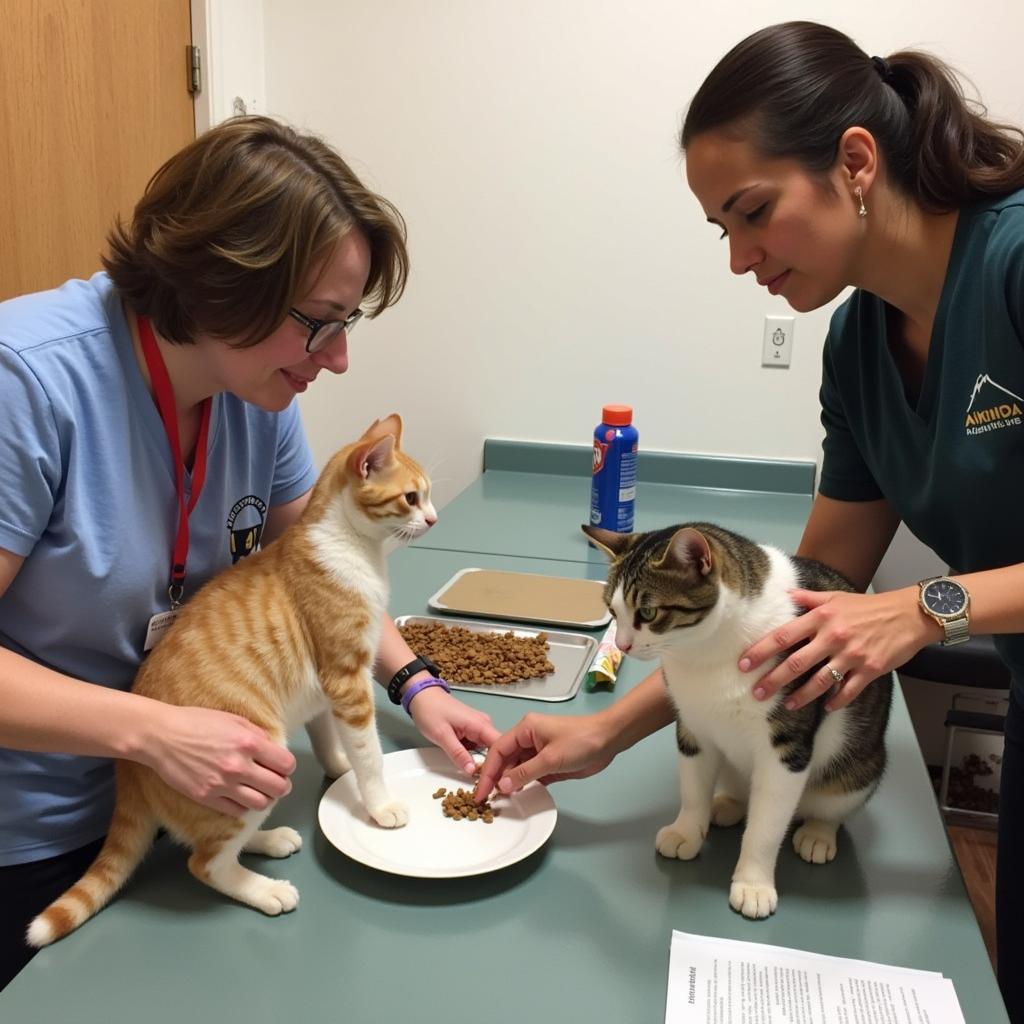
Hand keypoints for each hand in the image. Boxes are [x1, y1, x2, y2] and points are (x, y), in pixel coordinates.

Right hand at [140, 705, 295, 815]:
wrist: (162, 736)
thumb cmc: (197, 722)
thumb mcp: (234, 719)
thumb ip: (257, 734)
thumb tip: (273, 749)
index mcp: (249, 743)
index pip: (286, 764)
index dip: (287, 766)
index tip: (282, 766)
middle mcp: (239, 766)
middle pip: (278, 788)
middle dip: (282, 785)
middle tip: (277, 782)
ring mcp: (223, 784)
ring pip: (261, 804)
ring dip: (265, 798)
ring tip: (260, 791)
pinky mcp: (207, 798)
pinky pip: (237, 811)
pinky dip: (244, 806)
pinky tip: (241, 796)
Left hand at [406, 685, 499, 775]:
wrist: (422, 695)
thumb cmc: (431, 712)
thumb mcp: (442, 735)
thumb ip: (458, 753)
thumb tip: (472, 772)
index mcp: (481, 724)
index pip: (500, 746)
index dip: (502, 765)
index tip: (498, 782)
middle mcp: (484, 724)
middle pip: (497, 749)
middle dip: (495, 767)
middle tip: (491, 787)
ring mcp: (479, 726)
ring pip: (489, 749)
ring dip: (487, 764)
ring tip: (485, 782)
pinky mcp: (472, 729)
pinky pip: (480, 746)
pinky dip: (478, 757)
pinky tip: (476, 770)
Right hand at [473, 711, 615, 801]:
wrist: (609, 739)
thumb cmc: (581, 740)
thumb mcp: (550, 758)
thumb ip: (525, 773)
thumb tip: (503, 785)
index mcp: (525, 729)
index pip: (498, 750)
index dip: (487, 772)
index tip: (480, 791)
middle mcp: (529, 739)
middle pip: (505, 760)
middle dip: (496, 778)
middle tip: (487, 800)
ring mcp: (539, 751)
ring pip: (517, 768)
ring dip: (510, 783)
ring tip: (500, 801)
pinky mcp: (549, 763)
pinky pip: (530, 775)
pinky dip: (524, 785)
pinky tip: (519, 796)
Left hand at [739, 586, 939, 710]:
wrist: (909, 614)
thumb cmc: (869, 606)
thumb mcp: (836, 597)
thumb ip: (808, 598)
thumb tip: (784, 593)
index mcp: (821, 618)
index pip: (783, 636)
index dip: (761, 651)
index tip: (743, 664)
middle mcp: (833, 637)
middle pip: (796, 662)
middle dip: (773, 680)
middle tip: (756, 693)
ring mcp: (852, 655)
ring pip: (819, 681)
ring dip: (801, 696)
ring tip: (786, 706)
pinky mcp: (870, 670)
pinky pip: (848, 690)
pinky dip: (836, 701)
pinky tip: (826, 708)